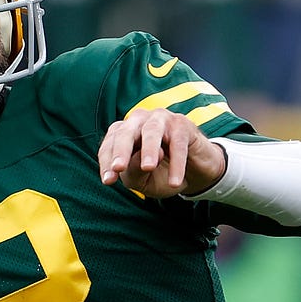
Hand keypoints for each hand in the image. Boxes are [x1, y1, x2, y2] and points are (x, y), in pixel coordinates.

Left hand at [97, 109, 226, 197]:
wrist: (194, 171)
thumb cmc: (162, 173)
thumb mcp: (143, 180)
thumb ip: (134, 172)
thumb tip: (140, 162)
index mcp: (123, 133)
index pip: (110, 145)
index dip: (107, 162)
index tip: (108, 181)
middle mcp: (138, 120)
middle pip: (125, 133)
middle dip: (120, 150)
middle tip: (118, 168)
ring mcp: (160, 119)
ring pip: (151, 131)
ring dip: (149, 149)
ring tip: (148, 168)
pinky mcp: (182, 124)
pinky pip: (178, 144)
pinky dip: (177, 163)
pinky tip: (175, 182)